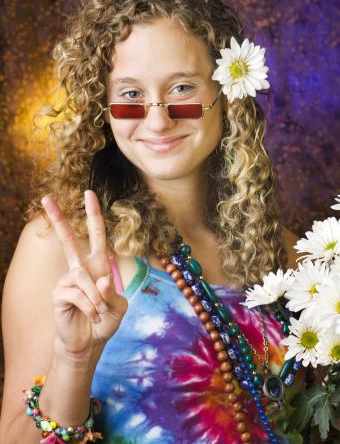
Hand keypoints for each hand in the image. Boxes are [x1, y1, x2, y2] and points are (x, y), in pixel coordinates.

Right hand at [41, 190, 127, 355]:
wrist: (89, 343)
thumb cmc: (104, 321)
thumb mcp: (118, 306)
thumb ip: (112, 292)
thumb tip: (100, 280)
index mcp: (98, 265)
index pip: (97, 235)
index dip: (93, 215)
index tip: (89, 193)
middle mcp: (80, 269)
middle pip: (68, 240)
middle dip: (58, 218)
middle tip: (46, 197)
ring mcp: (67, 281)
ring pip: (83, 277)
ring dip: (97, 298)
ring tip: (100, 312)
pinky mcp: (59, 294)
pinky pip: (77, 294)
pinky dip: (90, 307)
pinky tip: (91, 316)